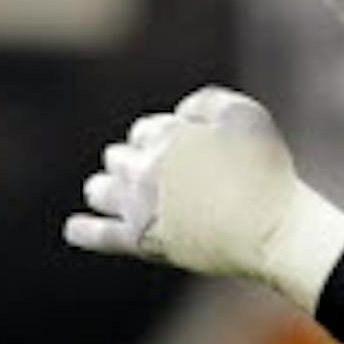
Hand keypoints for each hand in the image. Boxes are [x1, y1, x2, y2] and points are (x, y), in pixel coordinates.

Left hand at [64, 87, 343, 310]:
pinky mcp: (140, 241)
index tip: (176, 148)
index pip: (145, 131)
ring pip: (102, 191)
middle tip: (143, 169)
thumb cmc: (265, 170)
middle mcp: (145, 169)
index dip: (160, 138)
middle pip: (120, 158)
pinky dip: (84, 230)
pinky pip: (99, 235)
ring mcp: (138, 207)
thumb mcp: (247, 114)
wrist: (268, 229)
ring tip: (102, 190)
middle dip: (129, 159)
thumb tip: (180, 113)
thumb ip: (208, 101)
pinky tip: (74, 228)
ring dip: (103, 186)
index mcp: (167, 136)